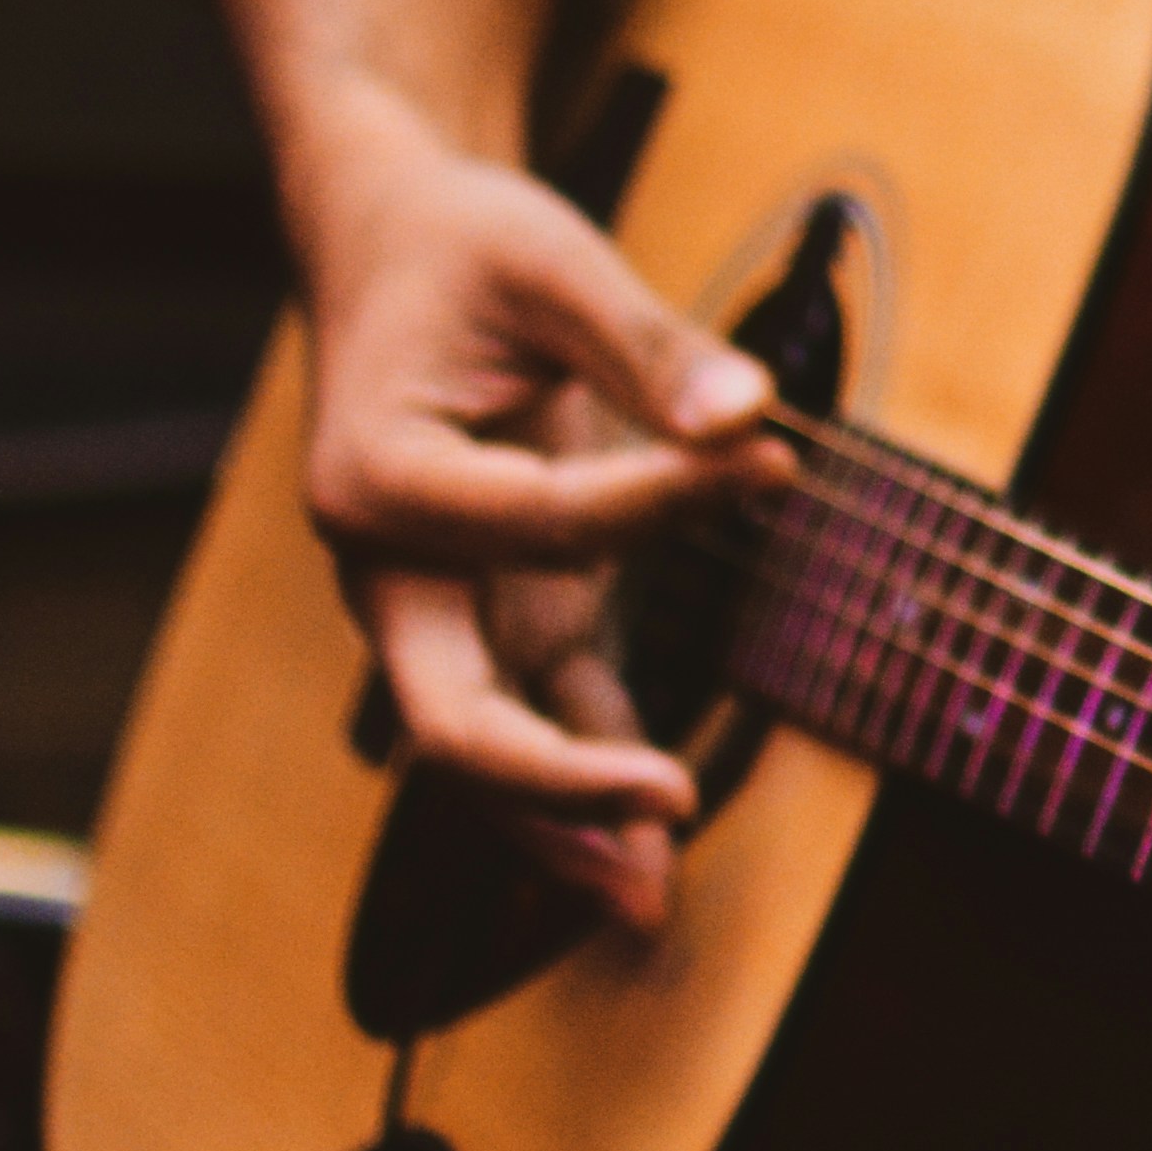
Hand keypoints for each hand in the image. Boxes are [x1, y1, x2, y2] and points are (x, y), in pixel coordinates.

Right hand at [299, 123, 790, 931]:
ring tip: (660, 899)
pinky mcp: (493, 620)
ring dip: (566, 826)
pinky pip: (537, 719)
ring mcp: (434, 611)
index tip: (773, 460)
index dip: (662, 501)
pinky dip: (587, 787)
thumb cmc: (465, 252)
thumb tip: (751, 418)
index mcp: (378, 476)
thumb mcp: (555, 263)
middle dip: (551, 780)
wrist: (392, 251)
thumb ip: (651, 347)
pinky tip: (658, 858)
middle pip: (449, 715)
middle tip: (668, 802)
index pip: (538, 523)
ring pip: (486, 752)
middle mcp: (384, 569)